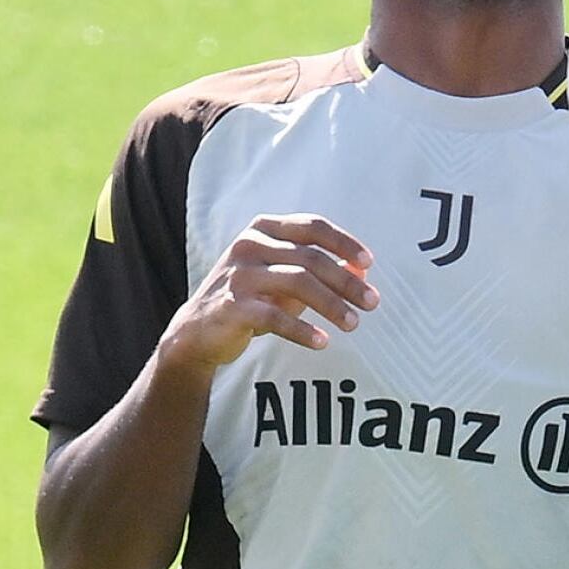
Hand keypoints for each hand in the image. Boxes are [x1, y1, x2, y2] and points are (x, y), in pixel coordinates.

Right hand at [160, 214, 377, 373]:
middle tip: (372, 303)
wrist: (196, 331)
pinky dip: (302, 330)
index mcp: (263, 229)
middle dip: (346, 281)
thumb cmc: (249, 298)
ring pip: (298, 283)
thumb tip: (362, 269)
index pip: (312, 226)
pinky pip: (275, 316)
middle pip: (311, 258)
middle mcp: (249, 245)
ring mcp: (238, 274)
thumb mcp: (283, 277)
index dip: (344, 243)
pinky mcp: (232, 305)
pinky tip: (322, 342)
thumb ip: (319, 269)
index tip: (369, 264)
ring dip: (331, 305)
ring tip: (353, 324)